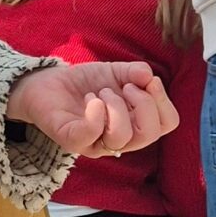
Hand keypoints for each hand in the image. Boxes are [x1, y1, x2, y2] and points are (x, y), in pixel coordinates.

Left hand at [6, 60, 177, 159]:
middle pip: (150, 134)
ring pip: (122, 137)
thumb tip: (149, 77)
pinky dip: (96, 114)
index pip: (167, 123)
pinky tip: (91, 99)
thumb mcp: (115, 72)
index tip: (149, 81)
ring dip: (116, 105)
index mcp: (135, 123)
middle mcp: (118, 139)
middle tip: (126, 87)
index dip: (163, 101)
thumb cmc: (86, 83)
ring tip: (101, 92)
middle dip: (143, 104)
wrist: (48, 82)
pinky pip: (90, 135)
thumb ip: (135, 73)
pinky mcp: (71, 139)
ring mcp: (95, 143)